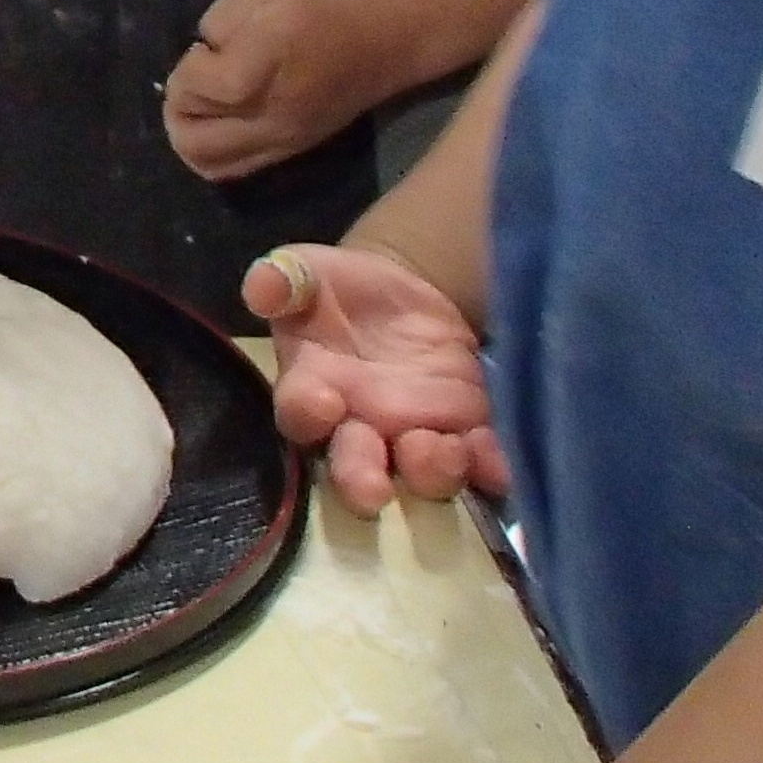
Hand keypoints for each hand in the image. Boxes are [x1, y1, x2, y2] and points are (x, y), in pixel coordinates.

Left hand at [164, 0, 403, 182]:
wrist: (382, 40)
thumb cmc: (319, 4)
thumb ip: (220, 19)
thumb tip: (204, 52)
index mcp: (263, 67)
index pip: (201, 89)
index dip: (187, 69)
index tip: (203, 49)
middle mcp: (270, 116)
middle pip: (194, 140)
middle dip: (178, 107)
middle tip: (191, 79)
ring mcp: (281, 141)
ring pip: (209, 163)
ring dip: (189, 134)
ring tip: (200, 102)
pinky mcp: (289, 151)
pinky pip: (234, 168)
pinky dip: (211, 149)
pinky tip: (219, 118)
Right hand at [245, 243, 505, 515]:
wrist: (399, 296)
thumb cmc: (337, 290)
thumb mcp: (307, 271)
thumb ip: (283, 279)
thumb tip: (262, 286)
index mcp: (313, 388)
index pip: (300, 413)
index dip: (307, 415)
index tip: (323, 405)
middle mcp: (360, 424)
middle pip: (355, 467)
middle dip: (362, 481)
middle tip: (374, 491)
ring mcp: (415, 432)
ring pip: (420, 472)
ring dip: (432, 472)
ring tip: (443, 452)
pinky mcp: (465, 428)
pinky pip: (479, 459)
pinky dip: (491, 467)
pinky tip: (499, 464)